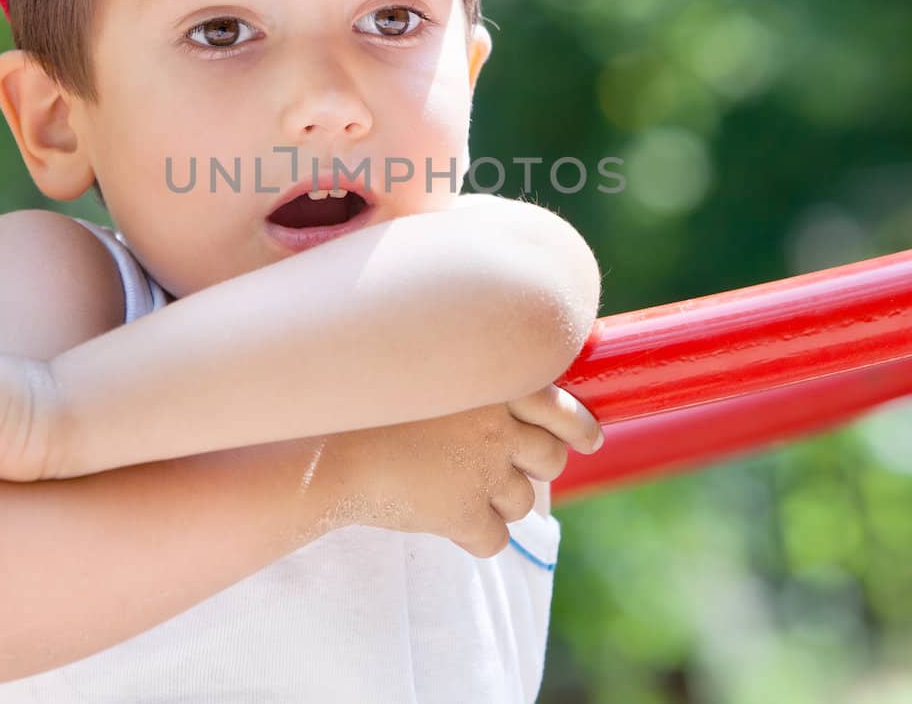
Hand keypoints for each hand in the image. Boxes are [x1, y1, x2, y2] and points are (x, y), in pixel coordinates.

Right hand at [315, 382, 602, 556]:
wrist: (322, 445)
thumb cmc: (364, 400)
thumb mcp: (423, 371)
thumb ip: (468, 382)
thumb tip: (504, 405)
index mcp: (494, 380)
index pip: (562, 407)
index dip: (579, 427)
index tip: (589, 439)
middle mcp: (498, 423)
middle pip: (548, 459)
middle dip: (536, 467)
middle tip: (511, 469)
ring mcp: (483, 471)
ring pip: (524, 501)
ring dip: (501, 501)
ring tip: (464, 492)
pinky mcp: (463, 514)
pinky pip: (495, 539)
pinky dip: (478, 537)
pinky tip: (453, 527)